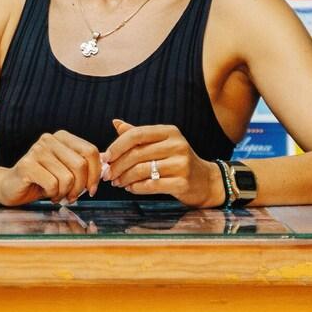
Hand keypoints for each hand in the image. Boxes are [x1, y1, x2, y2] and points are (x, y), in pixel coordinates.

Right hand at [0, 130, 101, 206]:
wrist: (10, 187)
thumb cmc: (43, 180)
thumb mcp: (67, 171)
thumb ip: (85, 166)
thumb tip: (107, 167)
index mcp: (62, 137)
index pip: (91, 151)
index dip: (96, 173)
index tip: (92, 189)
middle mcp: (50, 139)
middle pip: (81, 164)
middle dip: (81, 187)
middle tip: (73, 197)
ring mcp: (37, 151)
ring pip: (68, 177)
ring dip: (66, 193)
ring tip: (58, 195)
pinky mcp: (27, 165)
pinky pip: (53, 184)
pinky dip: (54, 195)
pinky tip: (47, 194)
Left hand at [104, 118, 225, 207]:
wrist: (205, 181)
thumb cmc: (177, 161)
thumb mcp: (161, 143)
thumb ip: (139, 134)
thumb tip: (115, 123)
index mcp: (170, 132)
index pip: (137, 134)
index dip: (118, 145)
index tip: (106, 157)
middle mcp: (177, 145)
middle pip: (137, 153)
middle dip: (118, 165)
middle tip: (107, 174)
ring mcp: (181, 164)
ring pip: (142, 170)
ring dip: (125, 178)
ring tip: (117, 183)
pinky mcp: (182, 182)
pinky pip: (151, 185)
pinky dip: (136, 188)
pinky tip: (130, 188)